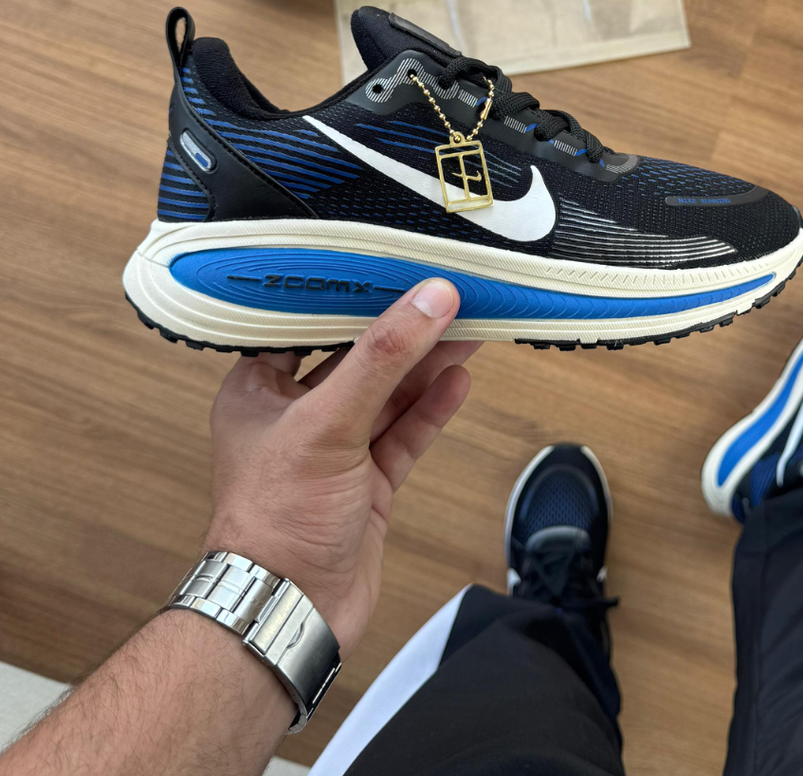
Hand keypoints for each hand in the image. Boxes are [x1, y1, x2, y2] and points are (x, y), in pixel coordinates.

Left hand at [203, 278, 478, 659]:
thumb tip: (428, 301)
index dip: (350, 296)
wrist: (290, 613)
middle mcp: (296, 417)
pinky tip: (457, 379)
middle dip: (402, 331)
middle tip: (444, 298)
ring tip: (466, 329)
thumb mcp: (328, 423)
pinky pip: (404, 433)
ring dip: (425, 365)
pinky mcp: (366, 482)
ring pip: (388, 396)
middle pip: (358, 360)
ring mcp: (334, 451)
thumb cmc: (275, 524)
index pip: (307, 326)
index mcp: (259, 391)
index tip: (392, 268)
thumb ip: (383, 359)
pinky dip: (431, 408)